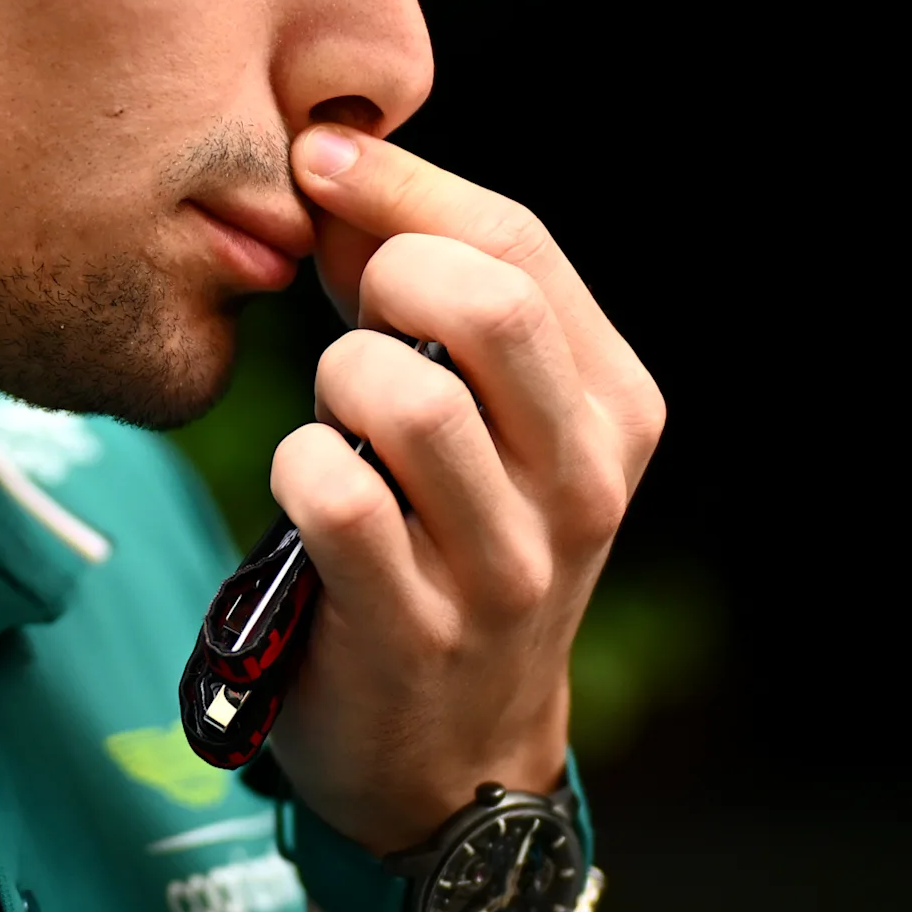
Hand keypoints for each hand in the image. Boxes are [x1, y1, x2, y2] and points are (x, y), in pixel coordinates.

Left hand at [264, 125, 664, 853]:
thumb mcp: (485, 416)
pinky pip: (335, 496)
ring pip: (400, 394)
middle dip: (384, 279)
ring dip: (333, 385)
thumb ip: (429, 292)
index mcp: (614, 408)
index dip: (402, 186)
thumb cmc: (448, 537)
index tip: (317, 163)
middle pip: (485, 302)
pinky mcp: (416, 628)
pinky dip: (296, 468)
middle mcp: (581, 484)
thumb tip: (335, 164)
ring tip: (338, 422)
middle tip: (350, 322)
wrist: (452, 749)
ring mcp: (506, 566)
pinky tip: (307, 487)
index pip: (519, 243)